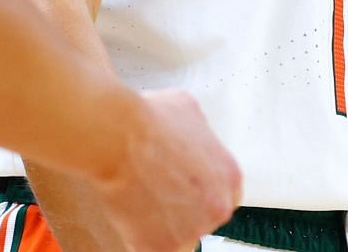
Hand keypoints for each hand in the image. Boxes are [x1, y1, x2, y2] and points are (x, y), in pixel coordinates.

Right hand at [88, 89, 241, 251]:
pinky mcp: (162, 246)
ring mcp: (192, 230)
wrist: (117, 137)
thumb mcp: (187, 110)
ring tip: (139, 195)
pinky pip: (152, 245)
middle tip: (156, 192)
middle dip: (181, 209)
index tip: (181, 188)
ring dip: (160, 222)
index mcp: (230, 176)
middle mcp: (218, 207)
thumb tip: (189, 135)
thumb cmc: (148, 120)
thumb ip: (199, 133)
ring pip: (177, 234)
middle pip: (202, 218)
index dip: (197, 192)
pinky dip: (138, 234)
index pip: (221, 195)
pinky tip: (129, 209)